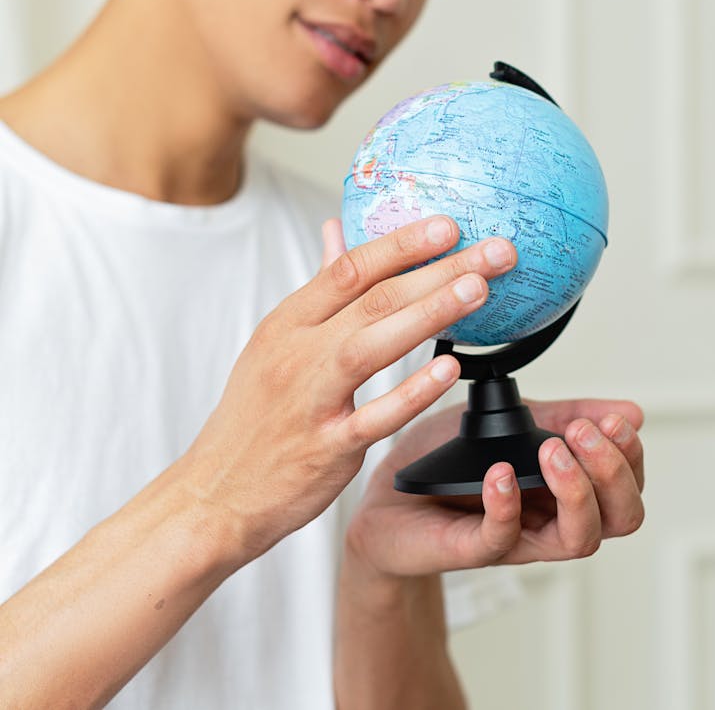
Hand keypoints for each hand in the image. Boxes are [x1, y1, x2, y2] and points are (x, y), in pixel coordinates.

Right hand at [182, 216, 515, 568]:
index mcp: (287, 322)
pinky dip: (411, 392)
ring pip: (371, 345)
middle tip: (494, 251)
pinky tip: (450, 369)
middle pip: (373, 298)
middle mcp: (296, 353)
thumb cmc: (254, 416)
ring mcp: (309, 401)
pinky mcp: (324, 449)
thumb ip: (317, 290)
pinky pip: (373, 417)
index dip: (402, 243)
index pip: (349, 268)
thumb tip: (335, 232)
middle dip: (438, 269)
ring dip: (429, 313)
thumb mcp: (275, 343)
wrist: (215, 493)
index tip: (449, 225)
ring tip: (478, 289)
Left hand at [345, 397, 644, 575]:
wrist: (386, 496)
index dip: (630, 457)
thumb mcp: (513, 423)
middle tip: (586, 433)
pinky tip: (501, 474)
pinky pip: (501, 539)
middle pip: (619, 519)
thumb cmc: (452, 463)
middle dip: (614, 473)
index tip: (612, 419)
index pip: (626, 490)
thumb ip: (564, 416)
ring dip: (576, 490)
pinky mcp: (470, 547)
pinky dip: (506, 505)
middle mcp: (549, 520)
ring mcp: (514, 538)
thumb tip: (631, 410)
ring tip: (553, 450)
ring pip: (578, 538)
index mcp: (564, 492)